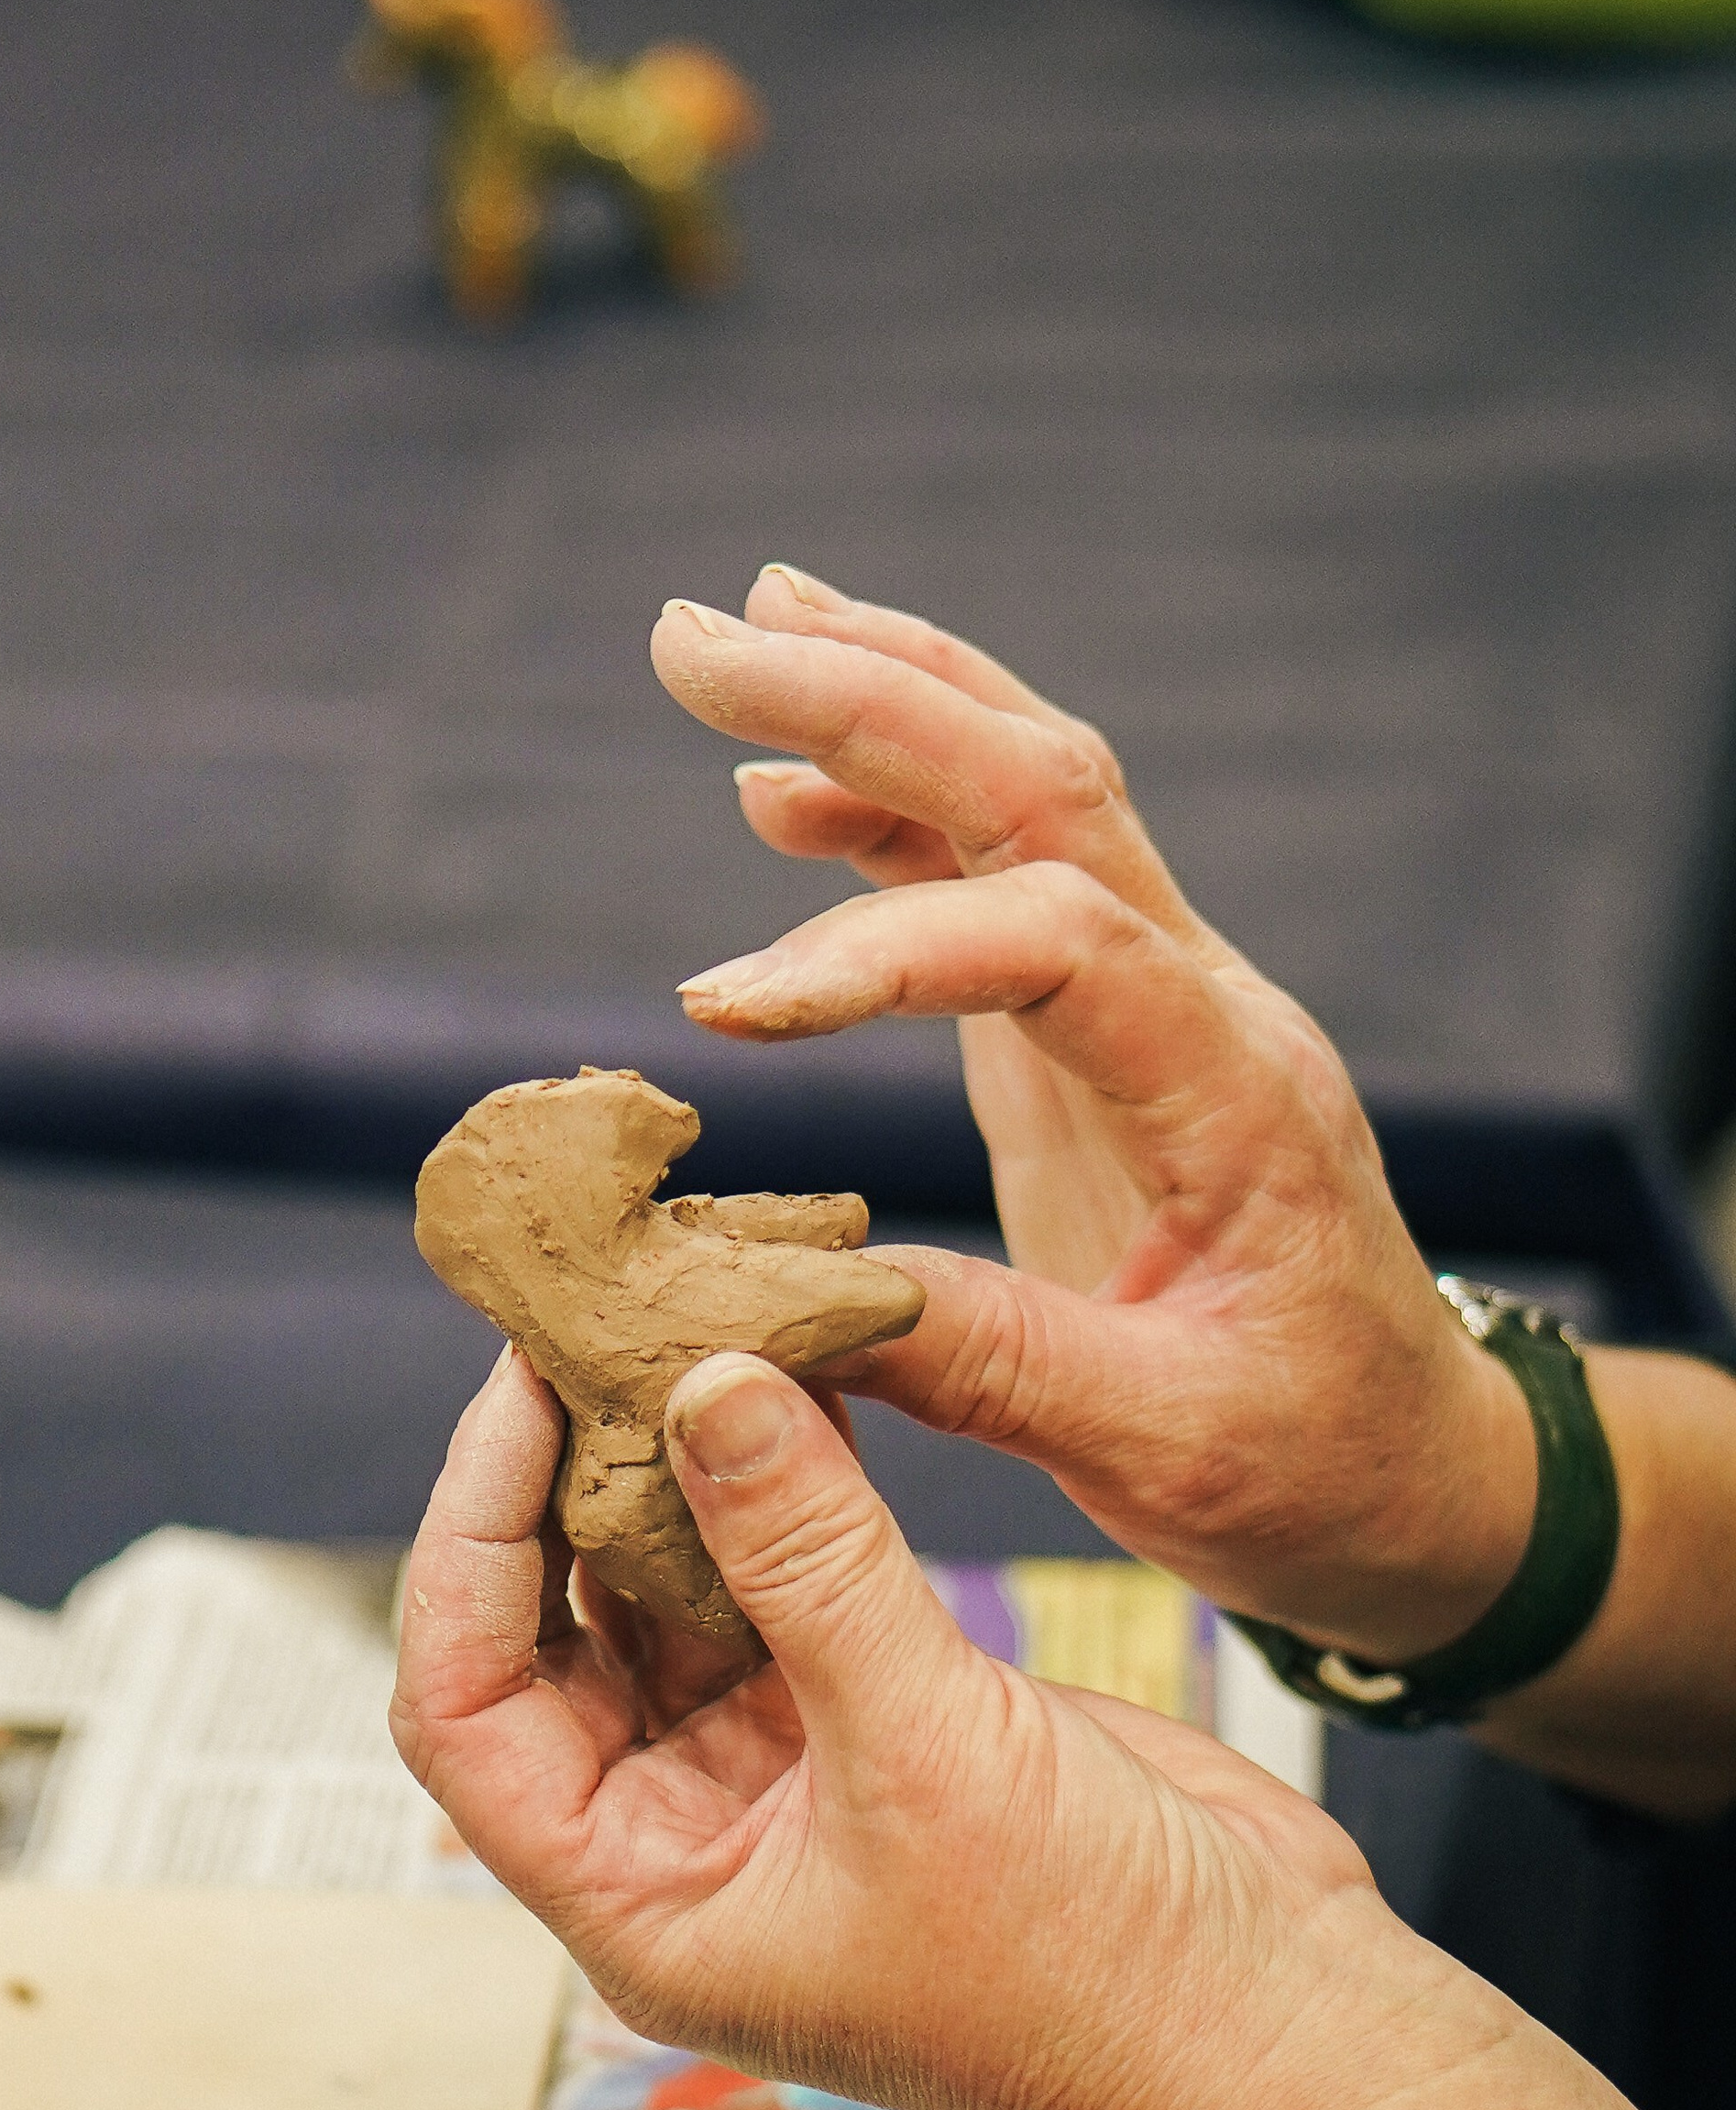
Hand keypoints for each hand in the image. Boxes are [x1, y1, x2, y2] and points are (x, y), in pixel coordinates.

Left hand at [391, 1338, 1398, 2109]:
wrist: (1283, 2037)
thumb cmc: (1095, 1972)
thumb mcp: (927, 1746)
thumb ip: (808, 1558)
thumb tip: (701, 1386)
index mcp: (645, 1906)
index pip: (464, 1710)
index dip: (468, 1545)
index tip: (516, 1394)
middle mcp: (692, 1846)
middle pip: (558, 1638)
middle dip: (566, 1486)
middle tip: (594, 1326)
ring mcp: (789, 1783)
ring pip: (677, 1598)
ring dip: (678, 1471)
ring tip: (683, 1322)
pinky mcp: (888, 1723)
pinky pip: (793, 1584)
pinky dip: (784, 1486)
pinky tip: (791, 1376)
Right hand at [652, 564, 1535, 1668]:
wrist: (1412, 1467)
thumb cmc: (1310, 1464)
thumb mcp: (1164, 1455)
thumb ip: (988, 1371)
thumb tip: (776, 1317)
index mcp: (1237, 1097)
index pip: (1061, 940)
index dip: (882, 947)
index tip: (725, 1009)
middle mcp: (1207, 1003)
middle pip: (1045, 786)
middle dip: (870, 699)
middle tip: (697, 642)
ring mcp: (1159, 996)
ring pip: (1029, 788)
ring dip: (881, 702)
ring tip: (725, 642)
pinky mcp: (1102, 1025)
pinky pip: (1000, 871)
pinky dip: (888, 812)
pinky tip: (776, 794)